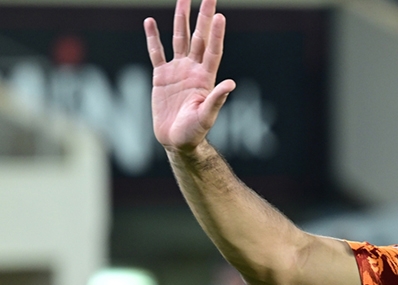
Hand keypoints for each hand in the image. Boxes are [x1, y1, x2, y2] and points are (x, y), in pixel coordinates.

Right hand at [144, 0, 235, 151]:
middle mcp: (193, 69)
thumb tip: (231, 83)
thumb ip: (217, 99)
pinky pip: (156, 53)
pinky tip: (151, 22)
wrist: (176, 141)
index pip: (212, 50)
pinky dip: (153, 38)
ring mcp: (177, 71)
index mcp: (205, 78)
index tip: (220, 15)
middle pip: (199, 36)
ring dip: (181, 19)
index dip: (216, 33)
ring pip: (179, 38)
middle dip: (203, 15)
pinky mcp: (161, 77)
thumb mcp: (207, 116)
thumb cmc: (194, 132)